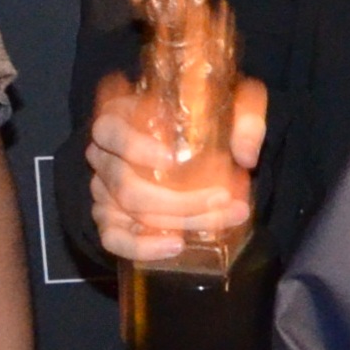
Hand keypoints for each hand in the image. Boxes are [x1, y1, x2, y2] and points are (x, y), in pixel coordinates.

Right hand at [87, 69, 268, 265]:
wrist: (198, 141)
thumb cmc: (207, 114)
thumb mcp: (232, 102)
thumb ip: (245, 118)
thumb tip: (246, 155)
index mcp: (119, 116)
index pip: (109, 131)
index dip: (134, 147)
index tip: (171, 159)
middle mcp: (104, 154)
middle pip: (127, 184)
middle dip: (179, 199)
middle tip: (223, 198)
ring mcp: (103, 188)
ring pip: (131, 212)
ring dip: (178, 221)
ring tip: (221, 220)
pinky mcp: (110, 216)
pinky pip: (114, 238)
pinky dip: (142, 247)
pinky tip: (177, 246)